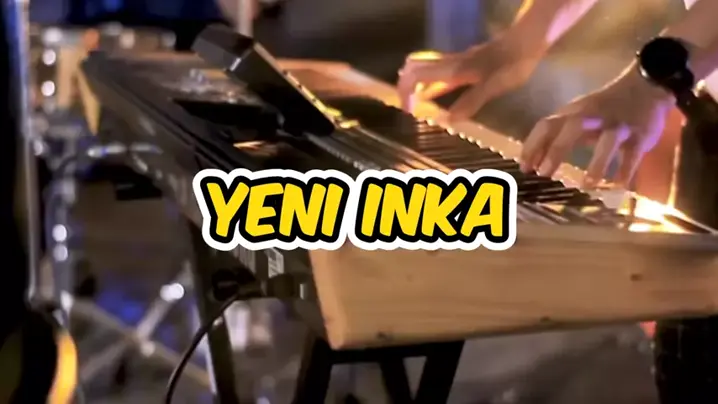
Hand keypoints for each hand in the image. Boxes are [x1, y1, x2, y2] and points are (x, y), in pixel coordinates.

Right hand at [397, 36, 543, 120]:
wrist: (526, 42)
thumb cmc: (512, 64)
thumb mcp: (493, 86)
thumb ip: (470, 102)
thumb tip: (448, 120)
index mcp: (453, 70)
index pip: (416, 76)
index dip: (406, 92)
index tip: (410, 112)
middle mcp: (450, 63)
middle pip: (414, 67)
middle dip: (405, 86)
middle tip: (409, 107)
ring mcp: (457, 61)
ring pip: (425, 67)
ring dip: (416, 83)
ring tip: (418, 103)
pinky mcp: (465, 62)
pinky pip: (438, 71)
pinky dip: (430, 83)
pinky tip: (436, 94)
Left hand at [520, 66, 673, 186]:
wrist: (646, 86)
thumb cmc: (603, 109)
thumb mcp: (577, 118)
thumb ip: (556, 138)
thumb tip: (531, 162)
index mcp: (573, 113)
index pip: (546, 125)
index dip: (533, 145)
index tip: (524, 168)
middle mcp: (593, 117)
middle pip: (571, 129)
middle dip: (556, 151)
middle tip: (544, 175)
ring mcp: (618, 125)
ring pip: (607, 141)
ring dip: (597, 163)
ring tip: (587, 185)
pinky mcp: (641, 134)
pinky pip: (633, 153)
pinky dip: (626, 169)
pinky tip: (619, 186)